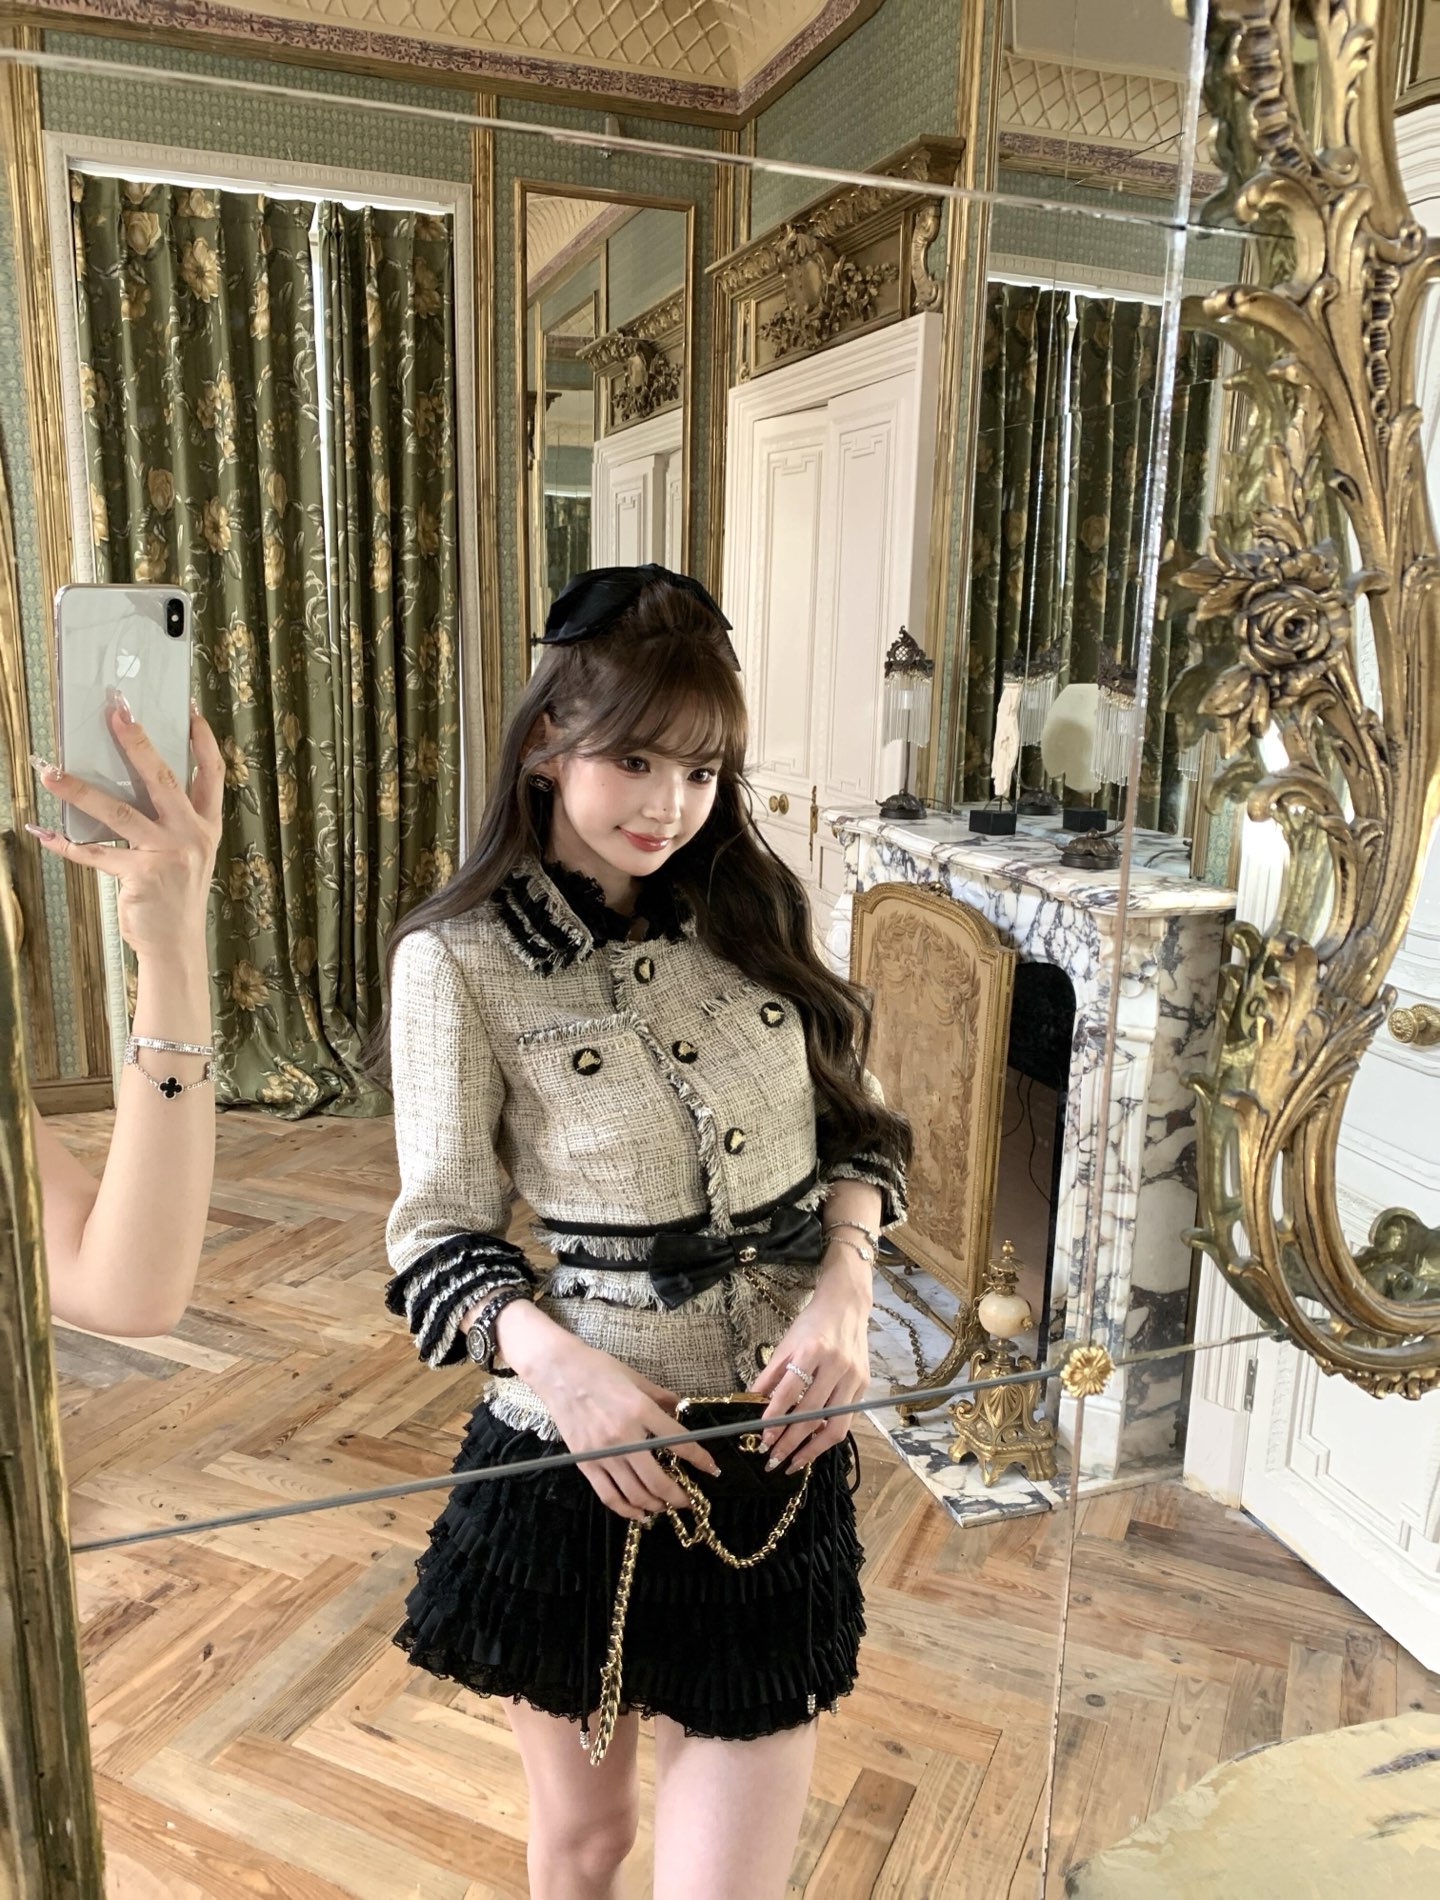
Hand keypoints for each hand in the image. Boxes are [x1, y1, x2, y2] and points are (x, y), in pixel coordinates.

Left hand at [29, 701, 222, 963]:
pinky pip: (93, 854)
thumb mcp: (189, 854)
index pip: (212, 774)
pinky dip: (63, 844)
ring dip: (79, 789)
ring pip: (118, 811)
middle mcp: (190, 835)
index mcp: (206, 827)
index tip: (188, 710)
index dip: (203, 740)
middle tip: (116, 713)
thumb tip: (132, 786)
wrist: (178, 946)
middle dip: (137, 742)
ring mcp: (166, 855)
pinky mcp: (139, 875)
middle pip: (161, 779)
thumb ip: (172, 822)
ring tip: (50, 771)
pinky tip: (41, 832)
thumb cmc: (179, 898)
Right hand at [500, 1306, 721, 1521]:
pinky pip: (609, 1495)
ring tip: (665, 1506)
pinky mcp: (585, 1463)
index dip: (700, 1459)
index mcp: (641, 1411)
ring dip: (656, 1505)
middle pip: (658, 1479)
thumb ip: (661, 1398)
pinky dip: (627, 1509)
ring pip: (635, 1492)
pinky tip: (639, 1513)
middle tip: (688, 1500)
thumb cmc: (599, 1368)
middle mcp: (624, 1436)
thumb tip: (680, 1410)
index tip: (711, 1469)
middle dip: (678, 1495)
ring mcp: (603, 1453)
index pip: (679, 1442)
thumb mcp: (637, 1378)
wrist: (559, 1371)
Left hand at [751, 1249, 871, 1472]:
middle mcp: (836, 1365)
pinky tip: (812, 1446)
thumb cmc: (812, 1324)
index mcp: (813, 1350)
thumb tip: (752, 1403)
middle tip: (773, 1458)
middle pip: (812, 1413)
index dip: (776, 1416)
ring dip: (811, 1448)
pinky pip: (845, 1420)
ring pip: (834, 1424)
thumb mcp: (786, 1344)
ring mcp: (853, 1377)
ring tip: (793, 1462)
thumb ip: (770, 1375)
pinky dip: (827, 1436)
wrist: (846, 1306)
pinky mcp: (864, 1386)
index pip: (791, 1390)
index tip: (763, 1436)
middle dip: (790, 1440)